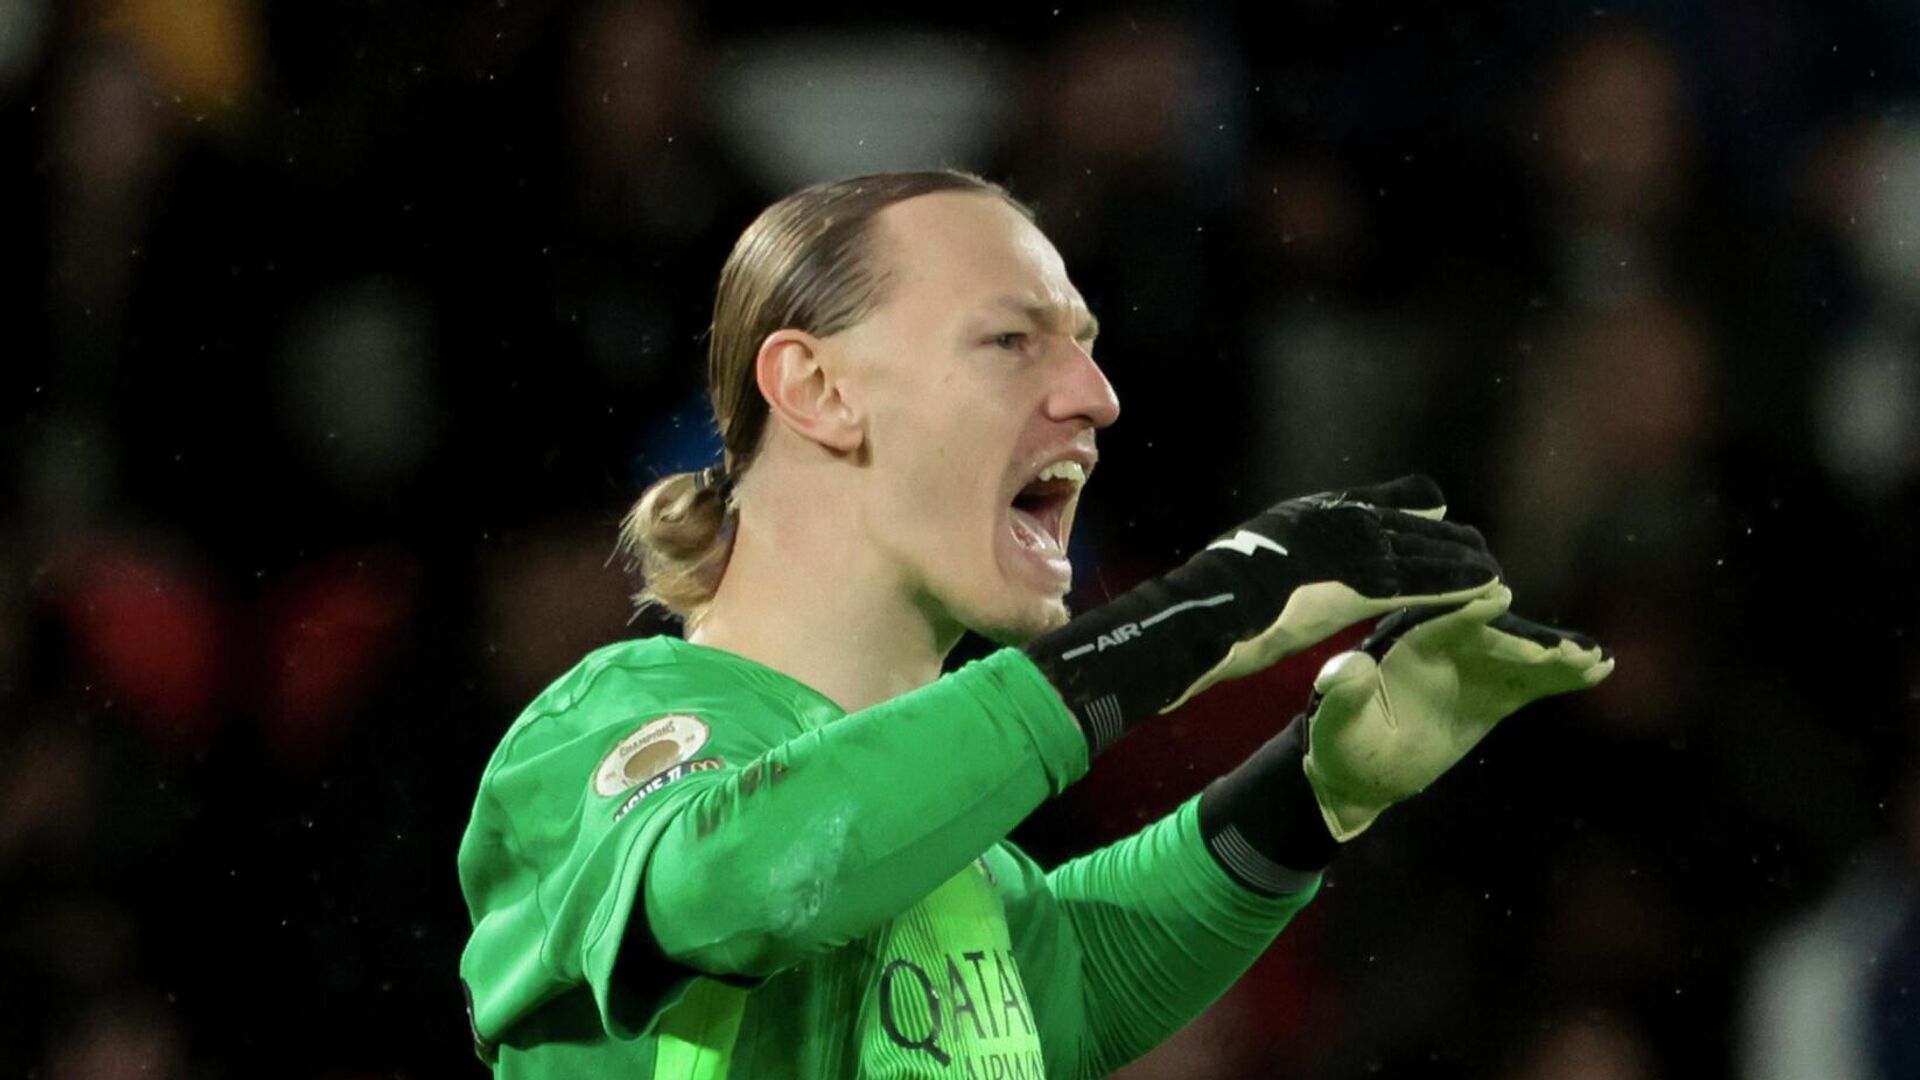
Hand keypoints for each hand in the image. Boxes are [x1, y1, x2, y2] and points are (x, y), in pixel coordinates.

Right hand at [1026, 474, 1503, 750]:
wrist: (1187, 623)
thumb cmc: (1200, 610)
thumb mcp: (1243, 572)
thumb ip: (1275, 564)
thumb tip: (1278, 570)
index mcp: (1295, 520)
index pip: (1363, 507)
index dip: (1403, 511)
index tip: (1438, 511)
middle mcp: (1318, 524)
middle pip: (1396, 525)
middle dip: (1440, 538)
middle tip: (1480, 549)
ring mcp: (1333, 552)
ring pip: (1412, 552)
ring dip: (1456, 562)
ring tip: (1493, 571)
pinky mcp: (1347, 589)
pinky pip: (1412, 585)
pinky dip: (1449, 588)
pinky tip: (1483, 593)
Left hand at [1301, 587, 1614, 840]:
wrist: (1361, 770)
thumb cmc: (1342, 744)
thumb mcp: (1335, 723)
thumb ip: (1343, 695)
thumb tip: (1347, 666)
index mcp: (1406, 644)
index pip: (1440, 620)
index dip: (1468, 610)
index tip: (1499, 597)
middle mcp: (1446, 646)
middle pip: (1494, 636)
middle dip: (1527, 640)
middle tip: (1564, 647)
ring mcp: (1475, 668)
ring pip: (1521, 655)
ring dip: (1555, 656)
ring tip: (1592, 658)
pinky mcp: (1495, 692)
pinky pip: (1533, 681)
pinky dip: (1563, 675)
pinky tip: (1602, 668)